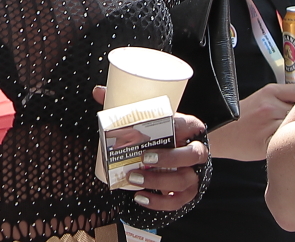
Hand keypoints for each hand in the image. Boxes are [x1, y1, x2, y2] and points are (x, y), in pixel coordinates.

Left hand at [91, 86, 208, 211]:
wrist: (182, 159)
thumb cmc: (164, 136)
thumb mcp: (153, 120)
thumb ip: (128, 108)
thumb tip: (98, 92)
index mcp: (190, 129)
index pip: (190, 125)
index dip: (179, 127)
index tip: (163, 127)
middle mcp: (196, 152)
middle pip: (191, 155)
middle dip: (168, 158)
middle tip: (143, 158)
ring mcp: (193, 174)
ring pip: (183, 180)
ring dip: (157, 181)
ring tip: (134, 178)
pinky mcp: (187, 193)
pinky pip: (176, 201)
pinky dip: (158, 202)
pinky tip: (141, 197)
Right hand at [208, 83, 294, 160]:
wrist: (219, 132)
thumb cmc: (241, 118)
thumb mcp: (261, 99)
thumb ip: (283, 98)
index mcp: (270, 91)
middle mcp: (271, 105)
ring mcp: (270, 123)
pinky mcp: (268, 142)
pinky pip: (288, 142)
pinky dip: (293, 144)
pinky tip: (293, 146)